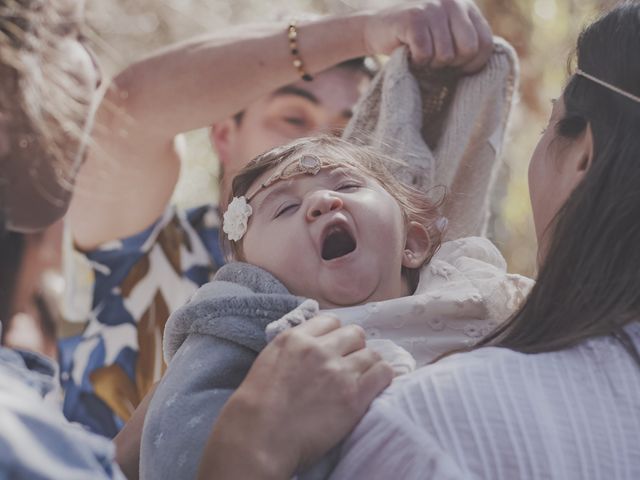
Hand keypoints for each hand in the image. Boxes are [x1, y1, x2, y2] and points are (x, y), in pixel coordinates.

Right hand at [197, 315, 392, 479]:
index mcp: (296, 338)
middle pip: (354, 334)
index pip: (331, 321)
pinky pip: (383, 373)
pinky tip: (377, 384)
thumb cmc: (257, 406)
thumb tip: (311, 344)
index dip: (336, 334)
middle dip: (354, 347)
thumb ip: (293, 347)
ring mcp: (339, 371)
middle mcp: (320, 349)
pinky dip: (383, 376)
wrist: (259, 438)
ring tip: (362, 378)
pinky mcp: (354, 396)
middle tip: (349, 363)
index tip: (335, 347)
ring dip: (368, 364)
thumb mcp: (270, 360)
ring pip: (371, 353)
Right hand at [364, 0, 492, 72]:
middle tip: (436, 63)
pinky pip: (425, 54)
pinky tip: (409, 54)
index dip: (473, 64)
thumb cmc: (414, 39)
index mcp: (465, 6)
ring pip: (445, 55)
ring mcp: (432, 7)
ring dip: (430, 65)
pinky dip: (416, 62)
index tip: (457, 69)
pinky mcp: (413, 18)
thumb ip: (465, 40)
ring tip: (421, 56)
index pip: (485, 43)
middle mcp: (452, 2)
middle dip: (452, 65)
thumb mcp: (445, 33)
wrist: (375, 27)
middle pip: (468, 49)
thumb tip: (485, 68)